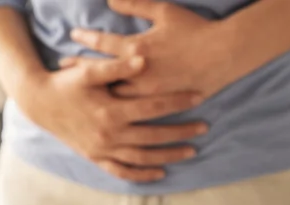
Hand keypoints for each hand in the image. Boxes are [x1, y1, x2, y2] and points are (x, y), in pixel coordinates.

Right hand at [15, 55, 206, 181]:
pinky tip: (160, 173)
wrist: (38, 104)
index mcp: (109, 111)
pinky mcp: (95, 158)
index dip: (177, 101)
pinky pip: (122, 172)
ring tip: (191, 151)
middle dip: (181, 132)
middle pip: (153, 136)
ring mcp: (102, 150)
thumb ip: (116, 65)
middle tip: (205, 127)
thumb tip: (144, 60)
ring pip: (142, 158)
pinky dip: (142, 175)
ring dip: (168, 155)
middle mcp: (108, 135)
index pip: (152, 107)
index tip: (199, 96)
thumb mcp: (87, 70)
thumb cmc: (65, 82)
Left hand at [66, 0, 232, 98]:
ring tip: (83, 87)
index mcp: (136, 48)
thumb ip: (135, 4)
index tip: (72, 35)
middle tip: (64, 68)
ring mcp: (148, 92)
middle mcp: (138, 73)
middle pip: (101, 74)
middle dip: (81, 69)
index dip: (84, 38)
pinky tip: (110, 106)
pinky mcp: (160, 104)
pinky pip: (135, 109)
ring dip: (97, 90)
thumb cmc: (195, 29)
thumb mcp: (164, 11)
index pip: (102, 44)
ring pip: (114, 95)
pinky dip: (120, 105)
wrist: (225, 54)